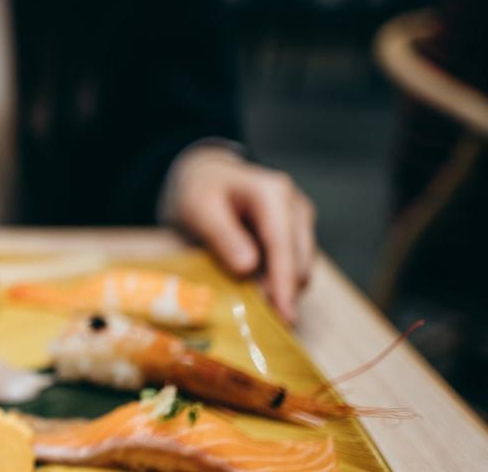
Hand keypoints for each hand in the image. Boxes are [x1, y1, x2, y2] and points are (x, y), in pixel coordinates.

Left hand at [167, 147, 315, 323]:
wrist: (204, 177)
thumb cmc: (199, 192)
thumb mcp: (199, 209)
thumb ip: (223, 236)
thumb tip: (248, 268)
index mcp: (272, 195)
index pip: (283, 247)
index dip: (283, 285)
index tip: (283, 317)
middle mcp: (294, 206)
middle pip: (299, 262)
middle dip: (284, 294)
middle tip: (259, 323)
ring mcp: (298, 220)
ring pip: (300, 268)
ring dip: (281, 290)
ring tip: (253, 309)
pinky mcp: (295, 235)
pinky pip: (292, 266)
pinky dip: (277, 282)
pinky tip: (256, 294)